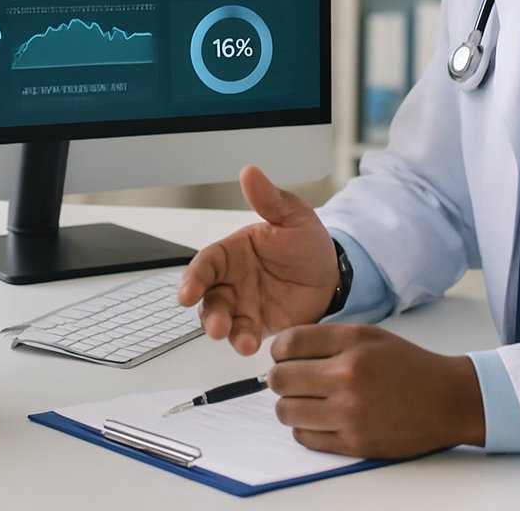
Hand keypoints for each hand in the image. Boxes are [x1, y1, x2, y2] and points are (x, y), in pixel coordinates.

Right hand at [177, 165, 337, 353]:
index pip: (205, 264)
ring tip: (241, 341)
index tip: (187, 294)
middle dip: (209, 314)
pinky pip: (246, 335)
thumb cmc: (306, 243)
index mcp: (232, 253)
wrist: (332, 275)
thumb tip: (250, 172)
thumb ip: (269, 200)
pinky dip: (246, 342)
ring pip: (223, 320)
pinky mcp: (259, 325)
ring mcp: (243, 305)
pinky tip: (253, 346)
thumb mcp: (292, 216)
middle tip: (216, 327)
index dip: (194, 279)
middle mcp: (231, 281)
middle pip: (209, 298)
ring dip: (226, 332)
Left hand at [267, 323, 484, 458]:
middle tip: (291, 381)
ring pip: (286, 411)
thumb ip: (326, 339)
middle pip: (279, 379)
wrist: (447, 399)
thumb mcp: (368, 335)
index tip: (284, 357)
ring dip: (289, 406)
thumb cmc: (407, 365)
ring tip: (306, 401)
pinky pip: (305, 437)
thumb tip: (283, 351)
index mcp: (350, 343)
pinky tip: (320, 419)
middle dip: (279, 379)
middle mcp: (347, 376)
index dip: (278, 351)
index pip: (287, 344)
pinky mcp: (354, 443)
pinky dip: (305, 428)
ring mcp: (350, 412)